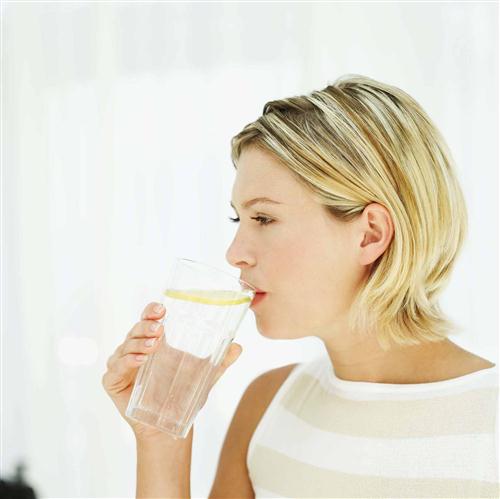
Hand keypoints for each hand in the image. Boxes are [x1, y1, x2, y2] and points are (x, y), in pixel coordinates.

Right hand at [102, 301, 242, 439]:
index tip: (162, 308)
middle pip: (136, 329)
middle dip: (146, 326)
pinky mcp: (113, 381)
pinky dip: (126, 361)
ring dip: (138, 343)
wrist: (168, 425)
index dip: (152, 310)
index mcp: (154, 341)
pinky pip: (115, 367)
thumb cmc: (182, 395)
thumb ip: (221, 361)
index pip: (149, 318)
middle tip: (159, 328)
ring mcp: (123, 364)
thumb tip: (239, 346)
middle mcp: (135, 348)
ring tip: (153, 345)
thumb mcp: (204, 375)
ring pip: (125, 345)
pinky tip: (140, 360)